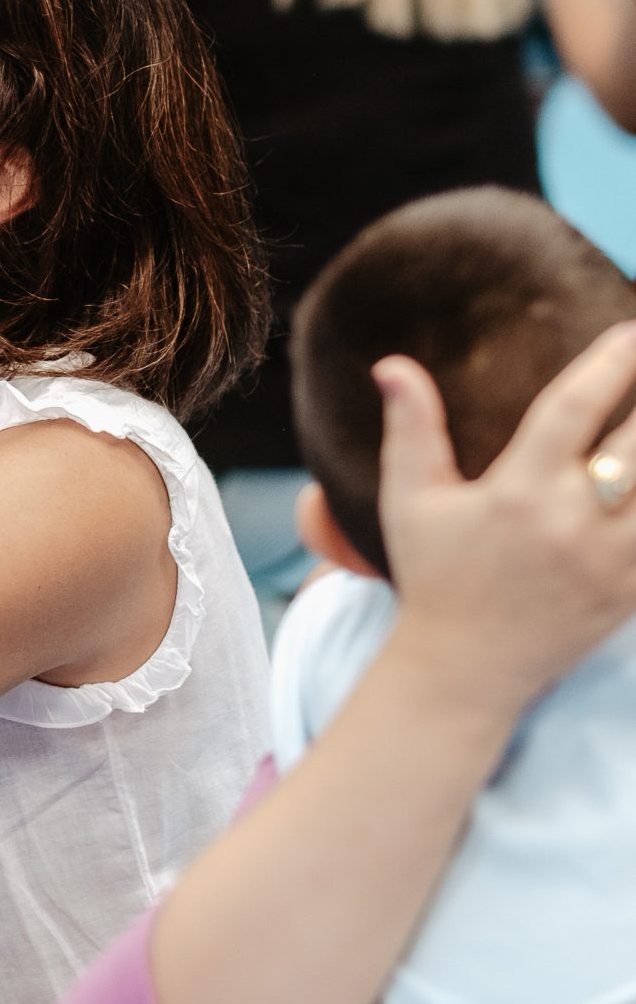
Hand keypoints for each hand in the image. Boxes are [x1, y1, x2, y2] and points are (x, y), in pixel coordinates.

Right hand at [376, 321, 635, 725]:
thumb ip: (411, 426)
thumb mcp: (409, 499)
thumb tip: (392, 364)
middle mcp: (573, 523)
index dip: (611, 364)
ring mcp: (611, 563)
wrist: (464, 671)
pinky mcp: (631, 594)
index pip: (576, 408)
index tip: (629, 332)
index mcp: (520, 491)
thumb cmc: (434, 577)